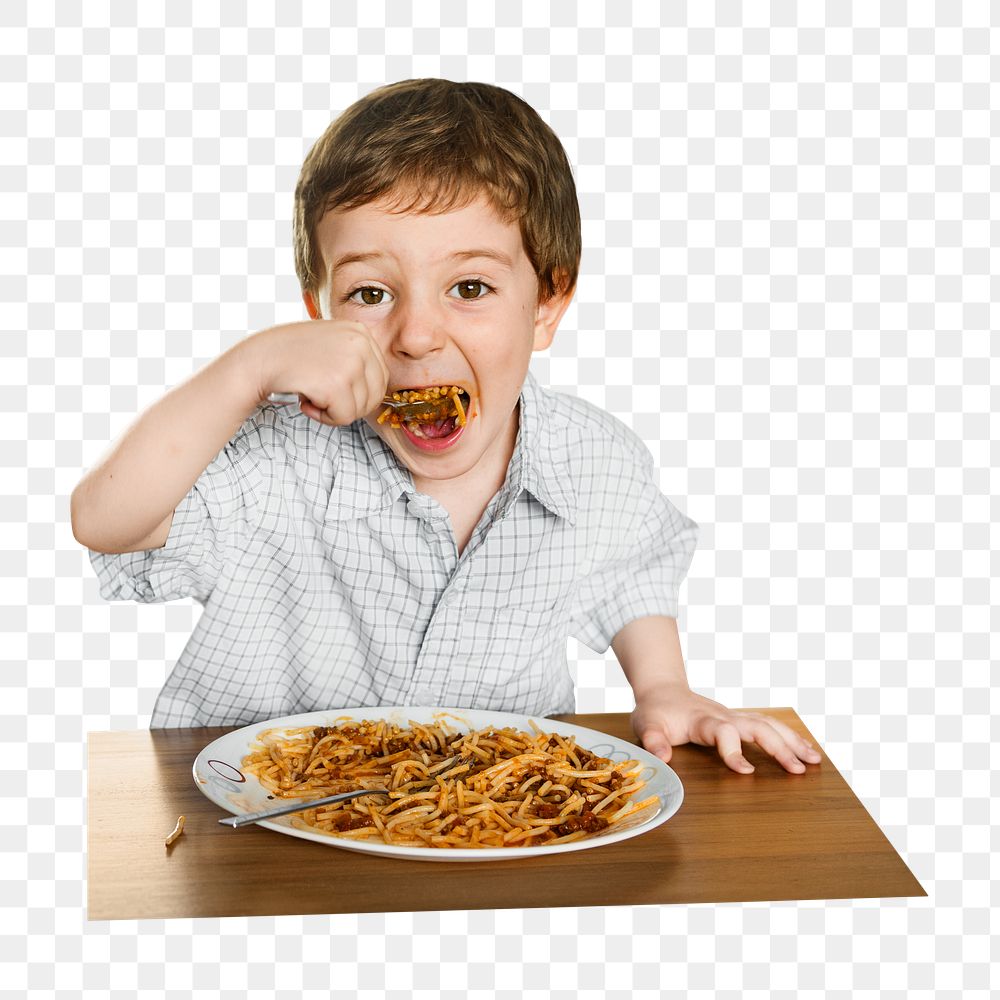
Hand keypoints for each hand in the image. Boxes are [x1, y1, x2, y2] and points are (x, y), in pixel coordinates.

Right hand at [249, 320, 388, 425]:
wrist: (257, 361)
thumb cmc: (289, 357)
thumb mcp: (330, 344)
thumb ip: (354, 357)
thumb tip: (378, 390)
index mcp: (361, 331)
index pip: (380, 376)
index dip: (358, 392)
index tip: (332, 388)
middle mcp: (360, 342)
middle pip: (375, 394)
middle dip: (350, 404)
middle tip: (323, 396)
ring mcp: (351, 362)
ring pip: (360, 409)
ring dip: (335, 410)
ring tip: (311, 394)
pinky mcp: (337, 384)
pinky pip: (344, 417)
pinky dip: (325, 418)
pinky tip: (306, 402)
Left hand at [631, 683, 822, 773]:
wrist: (663, 690)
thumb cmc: (656, 711)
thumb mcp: (645, 724)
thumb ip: (653, 740)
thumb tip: (662, 758)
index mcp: (702, 720)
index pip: (723, 732)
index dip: (734, 751)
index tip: (747, 772)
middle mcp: (723, 716)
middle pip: (757, 727)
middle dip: (779, 748)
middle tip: (798, 770)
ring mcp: (734, 716)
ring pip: (769, 724)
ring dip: (792, 741)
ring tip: (814, 761)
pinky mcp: (740, 720)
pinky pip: (769, 725)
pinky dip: (790, 736)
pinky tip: (807, 750)